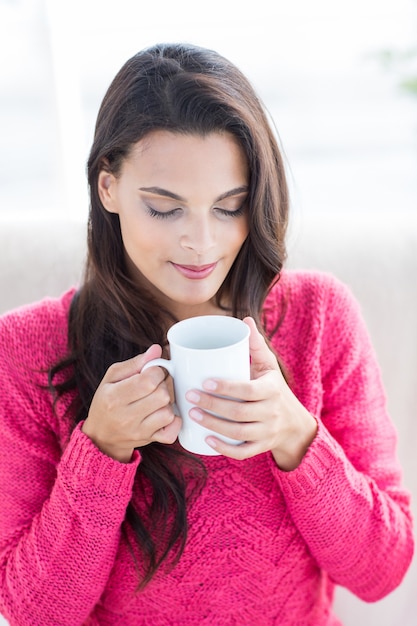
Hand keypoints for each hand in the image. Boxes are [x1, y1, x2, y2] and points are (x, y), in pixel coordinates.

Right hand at [82, 345, 180, 462]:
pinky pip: (172, 431)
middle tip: (155, 385)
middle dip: (163, 385)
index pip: (148, 380)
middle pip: (162, 395)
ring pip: (168, 412)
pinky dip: (173, 421)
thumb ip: (135, 363)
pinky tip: (163, 414)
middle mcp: (126, 416)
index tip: (152, 372)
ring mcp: (139, 431)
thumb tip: (157, 349)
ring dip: (167, 403)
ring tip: (157, 400)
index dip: (156, 371)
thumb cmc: (107, 401)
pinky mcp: (149, 440)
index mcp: (114, 396)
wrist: (101, 437)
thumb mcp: (112, 377)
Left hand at [186, 317, 316, 469]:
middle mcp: (272, 412)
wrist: (295, 424)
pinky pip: (243, 452)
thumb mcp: (269, 367)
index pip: (248, 390)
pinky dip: (224, 448)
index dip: (226, 388)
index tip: (204, 381)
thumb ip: (256, 345)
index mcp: (272, 390)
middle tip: (189, 396)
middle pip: (239, 412)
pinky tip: (206, 439)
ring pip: (238, 432)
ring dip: (212, 425)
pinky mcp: (261, 447)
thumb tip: (244, 320)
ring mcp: (267, 432)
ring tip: (192, 414)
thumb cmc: (274, 388)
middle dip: (211, 405)